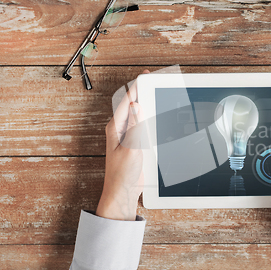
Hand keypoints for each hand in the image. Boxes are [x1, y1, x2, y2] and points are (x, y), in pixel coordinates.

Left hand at [96, 69, 149, 220]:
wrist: (123, 192)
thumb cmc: (122, 174)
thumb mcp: (131, 148)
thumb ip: (134, 126)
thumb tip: (135, 105)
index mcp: (116, 128)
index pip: (127, 101)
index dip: (137, 87)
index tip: (146, 77)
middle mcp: (119, 129)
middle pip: (131, 104)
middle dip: (141, 91)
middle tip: (152, 80)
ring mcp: (126, 135)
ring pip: (136, 113)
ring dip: (145, 102)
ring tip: (154, 91)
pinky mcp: (134, 143)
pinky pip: (141, 124)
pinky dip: (148, 116)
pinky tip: (155, 114)